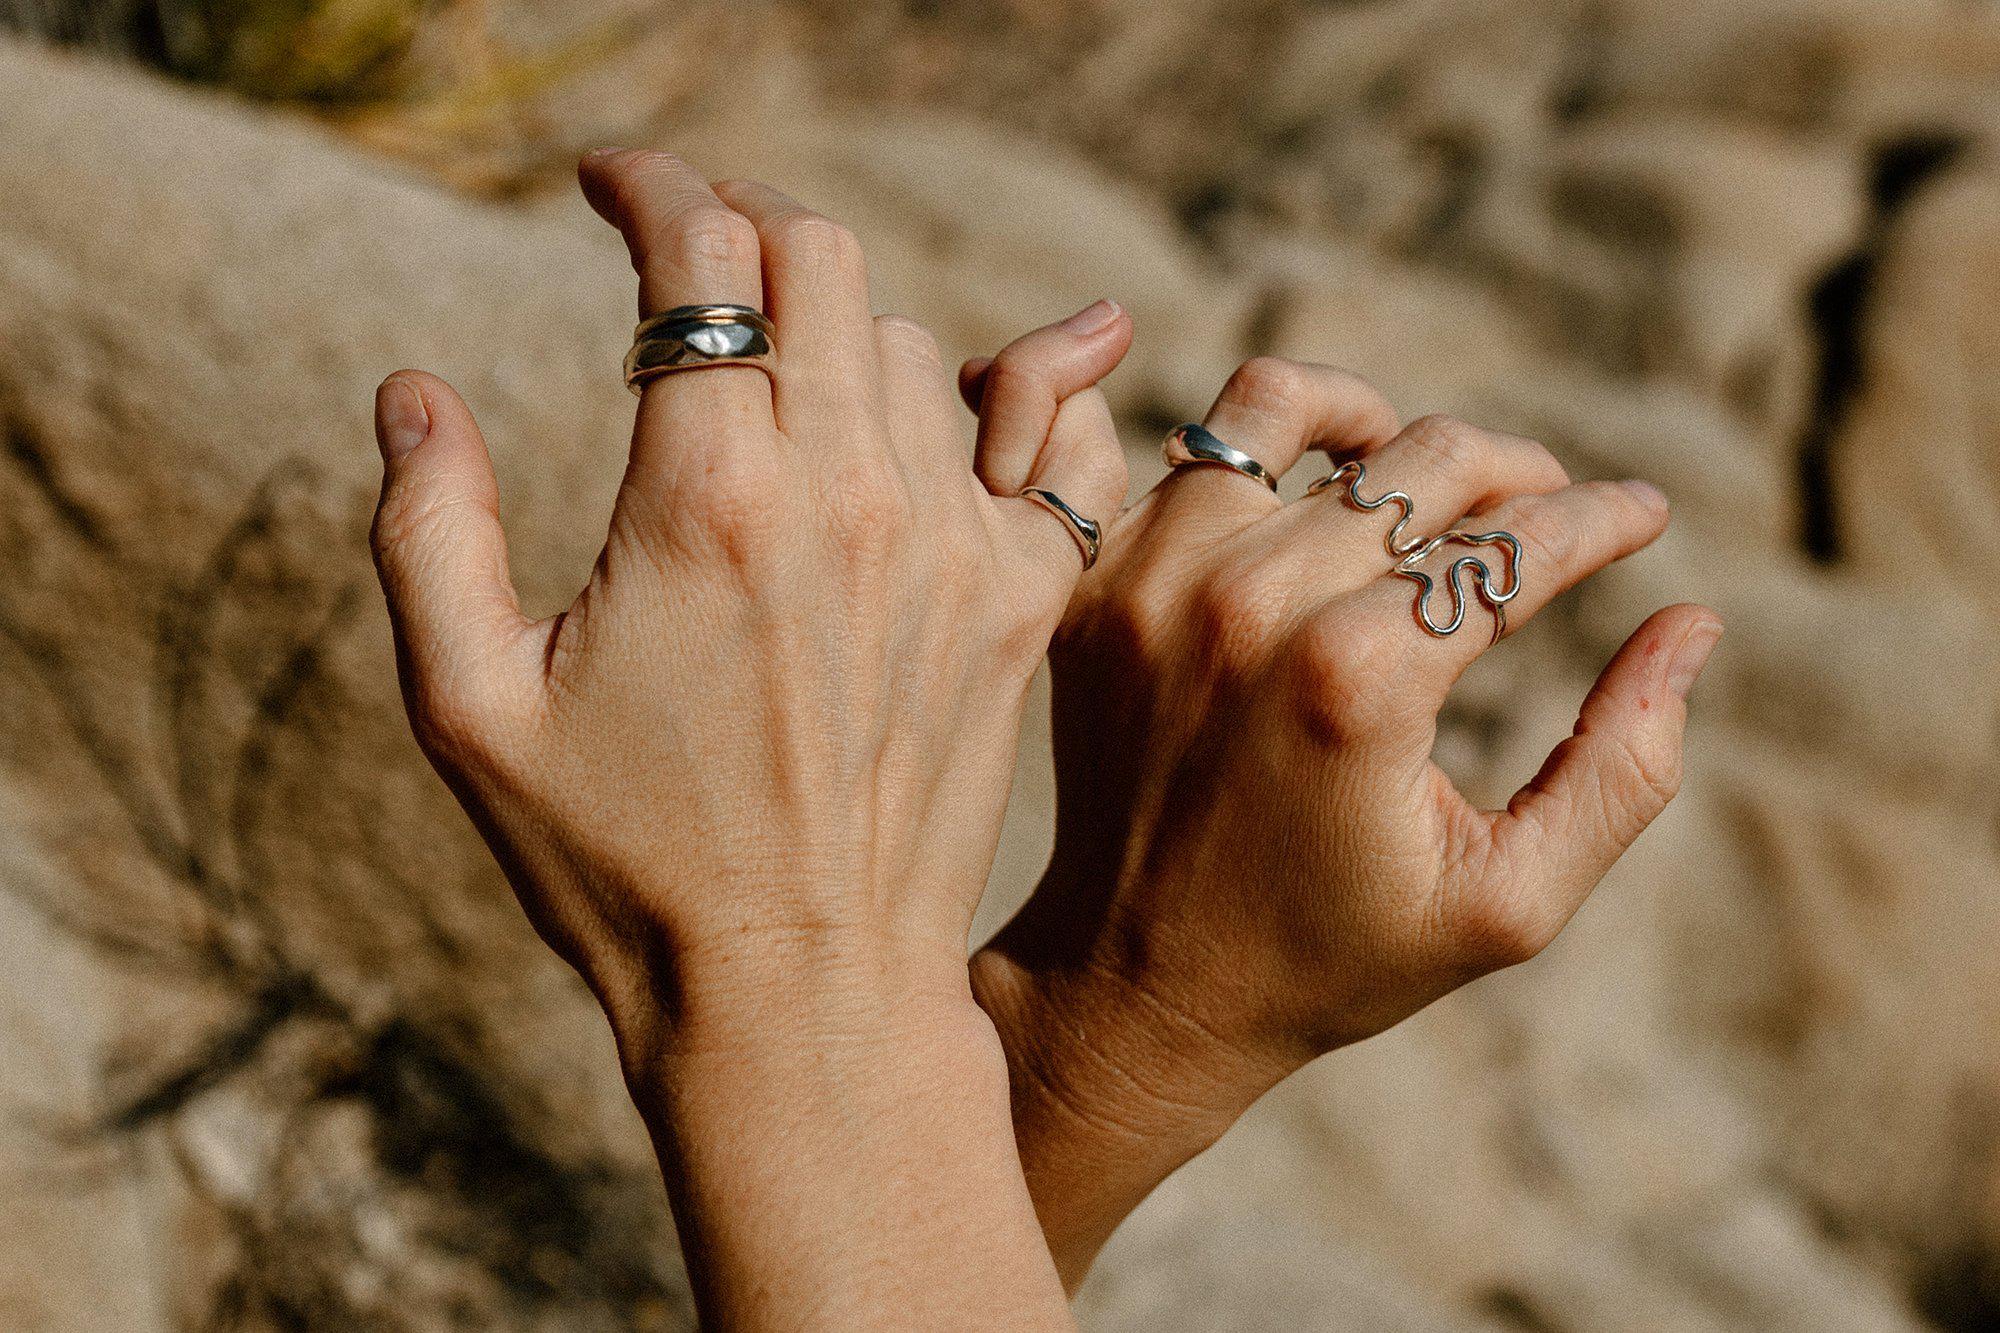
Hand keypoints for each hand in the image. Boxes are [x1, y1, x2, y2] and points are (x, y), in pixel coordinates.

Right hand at [369, 148, 1130, 1326]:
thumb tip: (411, 389)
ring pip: (915, 343)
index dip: (647, 186)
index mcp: (707, 495)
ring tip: (780, 379)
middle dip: (744, 225)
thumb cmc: (619, 869)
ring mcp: (954, 542)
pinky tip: (980, 393)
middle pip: (820, 256)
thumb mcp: (470, 708)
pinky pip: (1051, 440)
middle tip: (693, 253)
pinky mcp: (1023, 602)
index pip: (700, 251)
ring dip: (839, 330)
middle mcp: (851, 492)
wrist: (803, 996)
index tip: (607, 187)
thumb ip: (427, 528)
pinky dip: (1015, 393)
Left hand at [960, 355, 1720, 1284]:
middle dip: (1521, 474)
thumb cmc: (1335, 957)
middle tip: (1556, 506)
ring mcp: (1160, 581)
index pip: (1518, 544)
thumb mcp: (1507, 900)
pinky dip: (1271, 448)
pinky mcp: (1104, 581)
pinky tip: (1319, 493)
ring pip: (1297, 411)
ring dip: (1387, 432)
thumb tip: (1695, 625)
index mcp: (1359, 681)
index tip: (1646, 514)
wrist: (1139, 984)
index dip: (1605, 520)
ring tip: (1434, 483)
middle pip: (1427, 461)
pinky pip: (1198, 450)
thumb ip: (1623, 768)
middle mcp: (1250, 605)